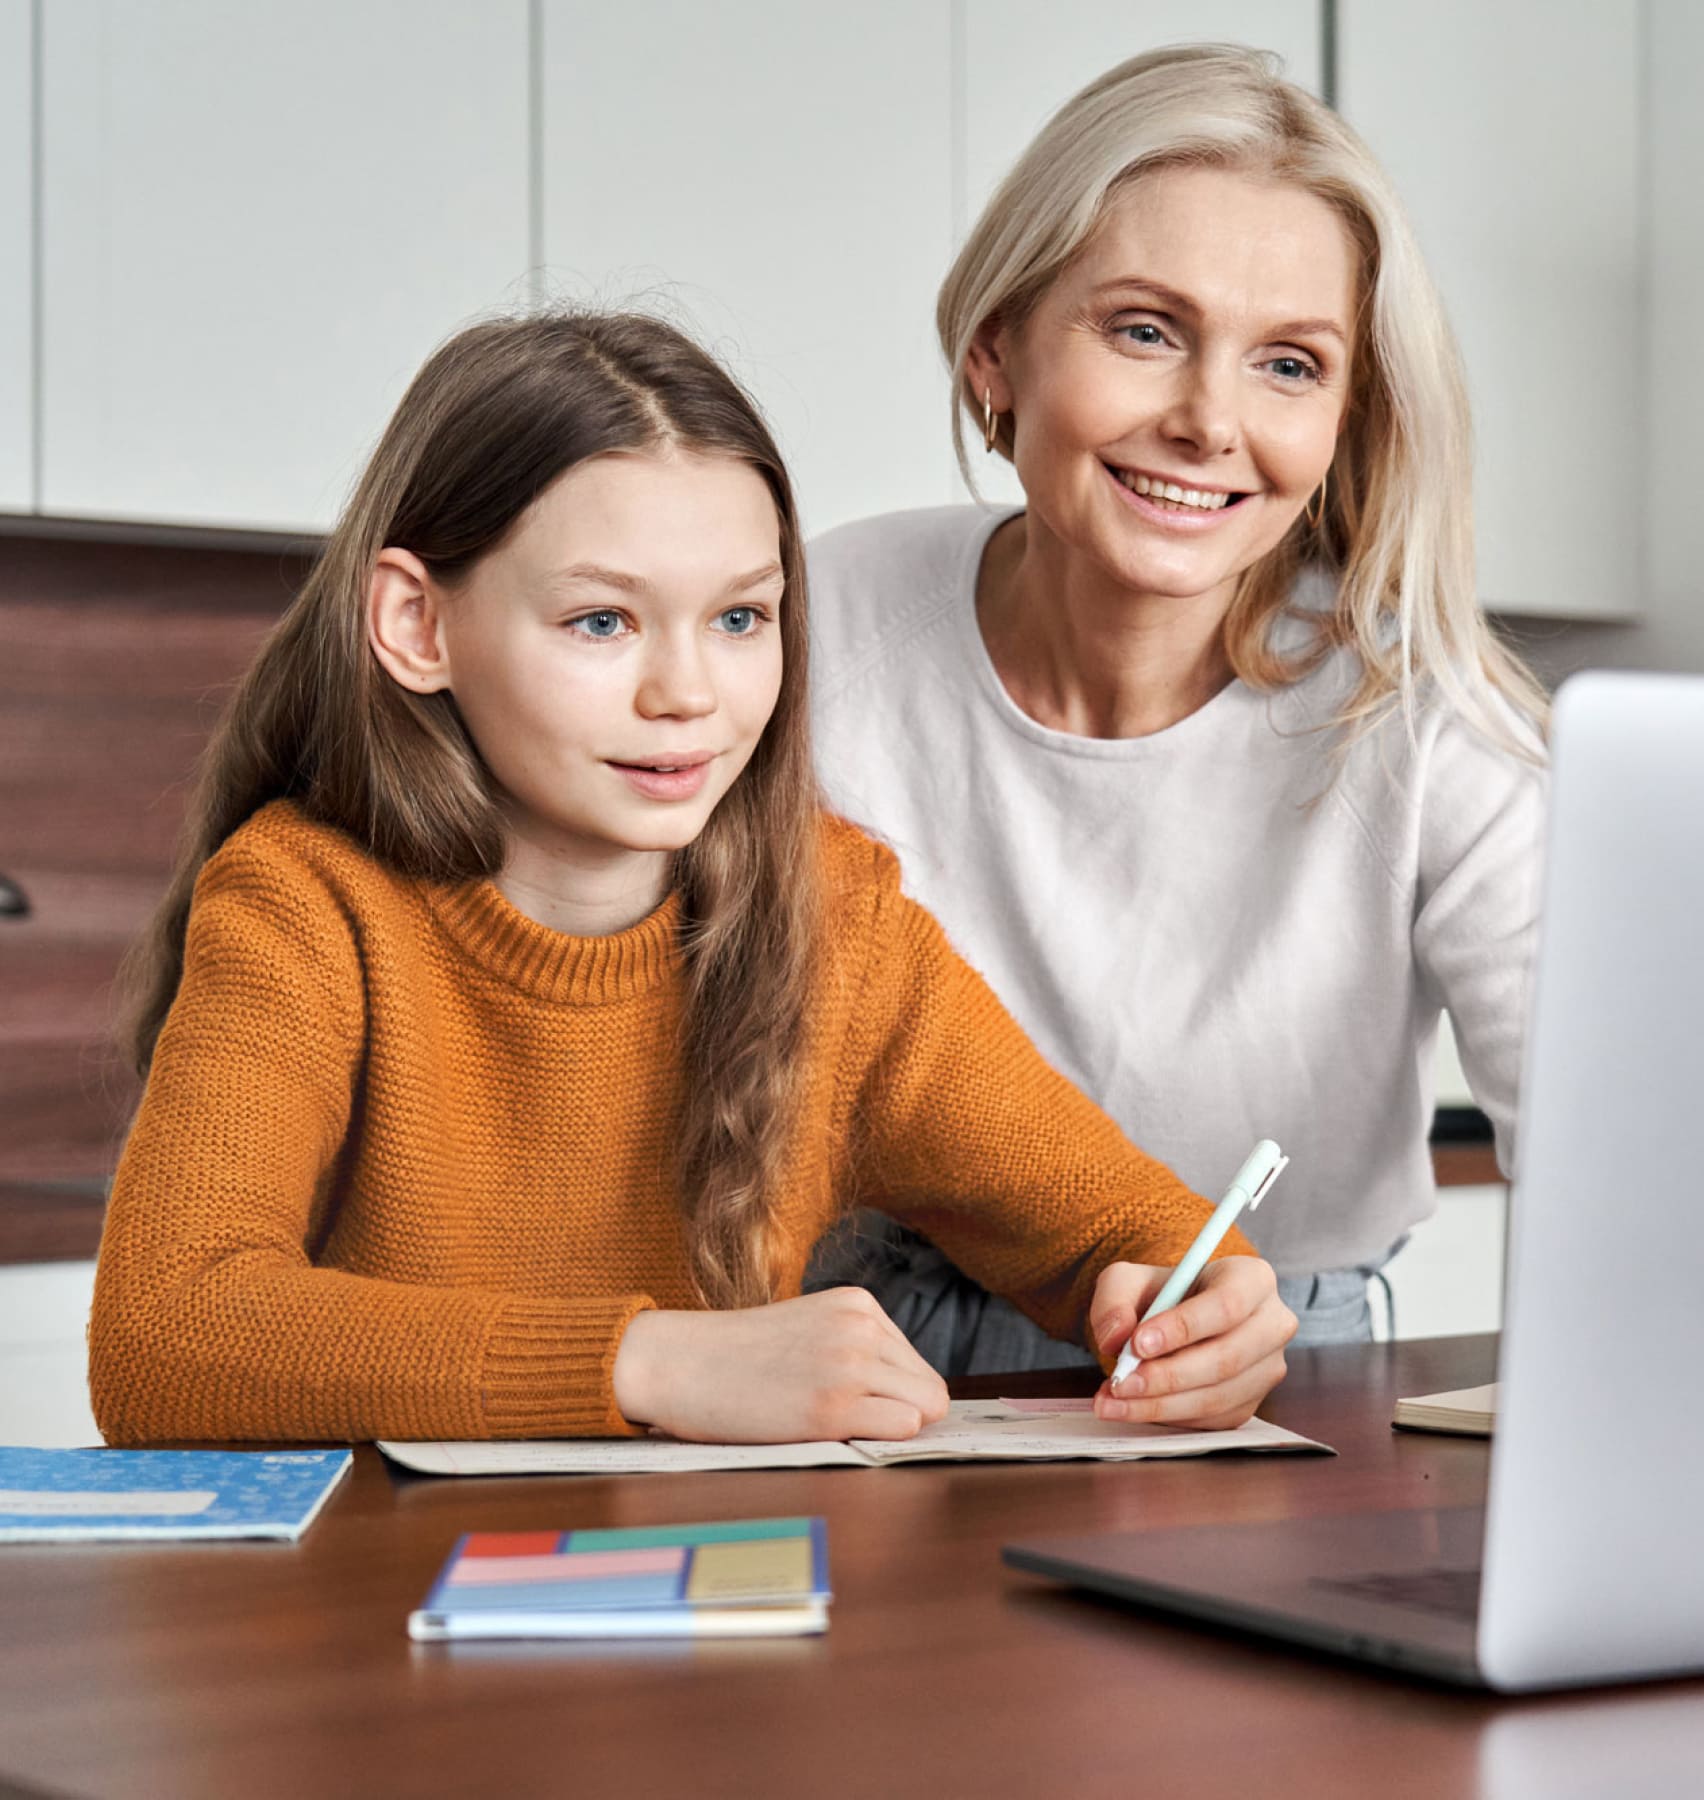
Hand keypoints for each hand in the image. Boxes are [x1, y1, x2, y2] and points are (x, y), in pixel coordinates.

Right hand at [611, 1287, 950, 1443]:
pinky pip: (902, 1430)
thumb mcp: (810, 1329)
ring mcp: (849, 1364)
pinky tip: (833, 1438)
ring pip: (925, 1411)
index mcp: (858, 1304)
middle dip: (902, 1417)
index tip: (861, 1411)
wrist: (678, 1362)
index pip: (917, 1365)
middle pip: (930, 1391)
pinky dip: (879, 1443)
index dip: (896, 1398)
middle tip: (852, 1430)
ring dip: (888, 1430)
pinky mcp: (832, 1407)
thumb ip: (857, 1349)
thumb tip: (914, 1403)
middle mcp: (861, 1327)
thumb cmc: (738, 1357)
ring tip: (835, 1430)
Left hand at [1087, 1256, 1294, 1430]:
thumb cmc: (1161, 1293)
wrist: (1177, 1319)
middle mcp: (1272, 1324)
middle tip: (1121, 1382)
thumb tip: (1116, 1338)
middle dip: (1167, 1376)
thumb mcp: (1129, 1280)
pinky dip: (1169, 1418)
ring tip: (1115, 1399)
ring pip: (1218, 1396)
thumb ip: (1115, 1299)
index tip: (1138, 1343)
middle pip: (1226, 1358)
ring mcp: (1267, 1368)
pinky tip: (1133, 1408)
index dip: (1183, 1328)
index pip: (1226, 1305)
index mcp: (1252, 1278)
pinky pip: (1213, 1419)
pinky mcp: (1252, 1402)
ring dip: (1161, 1404)